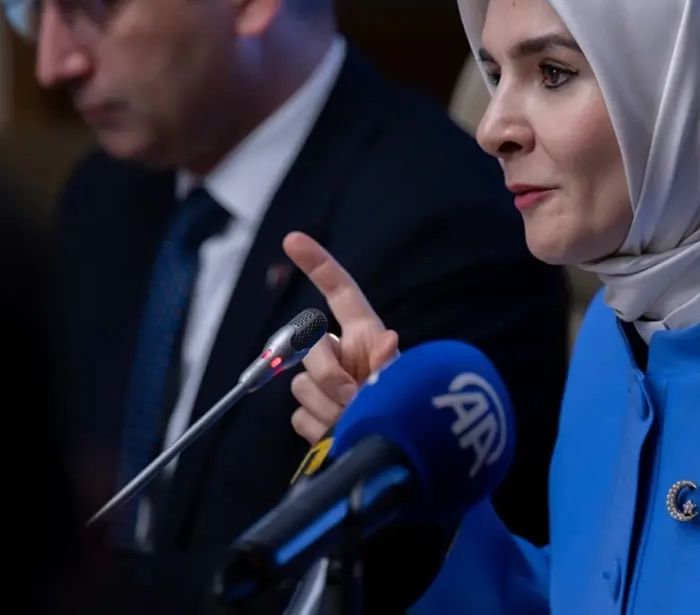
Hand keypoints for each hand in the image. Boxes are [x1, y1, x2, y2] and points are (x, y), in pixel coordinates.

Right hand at [283, 231, 398, 443]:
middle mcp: (342, 355)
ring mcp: (324, 385)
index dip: (318, 264)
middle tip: (352, 398)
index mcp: (365, 335)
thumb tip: (389, 340)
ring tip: (355, 421)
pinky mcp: (312, 415)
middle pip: (311, 348)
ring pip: (301, 386)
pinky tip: (340, 435)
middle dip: (327, 374)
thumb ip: (386, 365)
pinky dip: (320, 429)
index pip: (340, 291)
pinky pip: (299, 416)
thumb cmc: (406, 414)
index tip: (293, 239)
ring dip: (327, 407)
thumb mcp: (404, 384)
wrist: (397, 461)